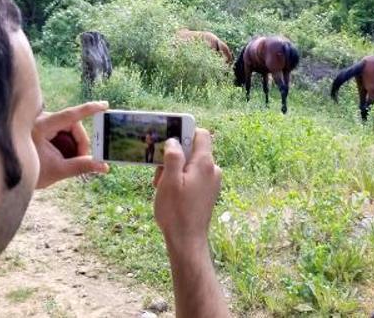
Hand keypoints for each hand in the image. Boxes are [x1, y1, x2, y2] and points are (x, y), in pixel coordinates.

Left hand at [33, 101, 109, 188]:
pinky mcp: (42, 126)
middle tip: (83, 159)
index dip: (88, 110)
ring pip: (68, 128)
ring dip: (74, 144)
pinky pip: (62, 131)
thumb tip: (104, 166)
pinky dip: (67, 143)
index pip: (70, 116)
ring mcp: (41, 122)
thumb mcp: (59, 170)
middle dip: (80, 142)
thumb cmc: (31, 173)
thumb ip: (82, 166)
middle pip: (72, 124)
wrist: (10, 175)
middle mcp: (41, 120)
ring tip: (70, 161)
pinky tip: (62, 156)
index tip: (104, 105)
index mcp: (41, 127)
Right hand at [153, 128, 221, 250]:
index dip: (185, 132)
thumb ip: (172, 157)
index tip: (169, 140)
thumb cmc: (176, 212)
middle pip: (193, 150)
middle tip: (161, 173)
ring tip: (164, 187)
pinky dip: (182, 180)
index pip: (201, 134)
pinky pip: (194, 177)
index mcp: (205, 163)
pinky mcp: (208, 192)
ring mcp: (212, 182)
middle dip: (175, 156)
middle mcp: (213, 170)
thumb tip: (173, 141)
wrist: (187, 240)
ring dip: (176, 170)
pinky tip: (171, 194)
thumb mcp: (169, 181)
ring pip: (191, 165)